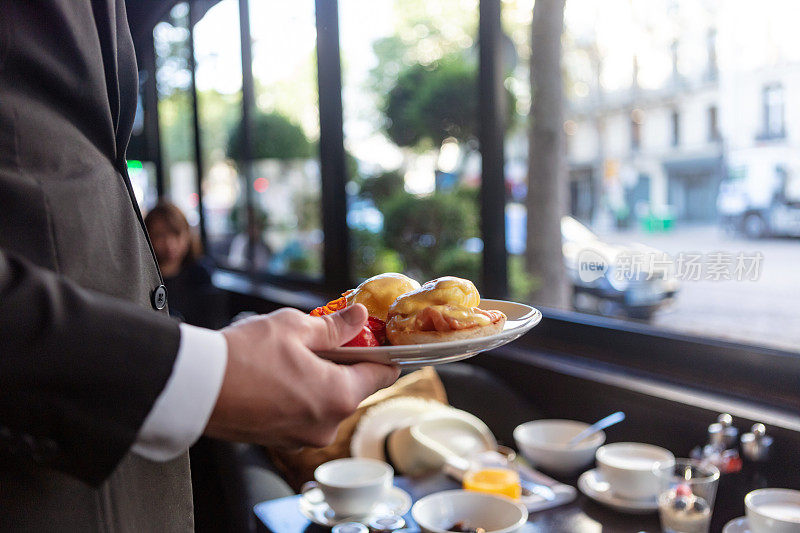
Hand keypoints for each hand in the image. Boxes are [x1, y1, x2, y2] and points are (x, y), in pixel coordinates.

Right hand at [205, 304, 399, 447]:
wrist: (194, 388)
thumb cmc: (243, 356)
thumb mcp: (295, 328)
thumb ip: (334, 326)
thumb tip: (359, 317)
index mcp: (339, 396)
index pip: (382, 374)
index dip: (381, 352)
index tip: (375, 338)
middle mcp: (327, 425)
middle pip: (353, 388)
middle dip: (342, 363)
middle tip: (321, 338)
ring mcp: (303, 438)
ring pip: (326, 401)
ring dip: (318, 378)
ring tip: (290, 356)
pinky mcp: (280, 441)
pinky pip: (303, 414)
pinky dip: (298, 395)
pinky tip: (276, 375)